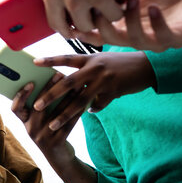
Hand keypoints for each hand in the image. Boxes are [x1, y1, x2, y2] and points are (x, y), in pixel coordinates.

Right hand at [11, 75, 95, 182]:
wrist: (58, 158)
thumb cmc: (48, 133)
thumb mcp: (39, 122)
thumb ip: (39, 107)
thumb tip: (49, 82)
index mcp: (25, 122)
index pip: (16, 108)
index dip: (21, 95)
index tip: (31, 83)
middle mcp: (31, 129)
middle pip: (38, 106)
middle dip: (49, 89)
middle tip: (59, 75)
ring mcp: (43, 137)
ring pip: (56, 113)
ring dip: (67, 97)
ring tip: (76, 85)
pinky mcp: (57, 142)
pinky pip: (68, 123)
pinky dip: (77, 111)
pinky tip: (84, 101)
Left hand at [32, 52, 154, 130]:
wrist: (147, 66)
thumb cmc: (120, 62)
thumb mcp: (101, 59)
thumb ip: (85, 67)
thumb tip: (67, 78)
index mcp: (90, 58)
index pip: (66, 58)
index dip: (50, 60)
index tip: (35, 62)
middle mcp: (95, 68)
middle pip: (68, 83)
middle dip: (51, 95)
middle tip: (36, 105)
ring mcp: (104, 81)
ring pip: (80, 101)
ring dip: (65, 114)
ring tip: (53, 124)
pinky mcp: (114, 92)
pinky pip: (98, 105)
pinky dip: (93, 109)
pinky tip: (90, 112)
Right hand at [73, 0, 181, 51]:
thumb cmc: (154, 0)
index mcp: (119, 30)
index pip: (97, 34)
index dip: (85, 31)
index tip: (75, 22)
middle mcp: (132, 39)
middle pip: (110, 38)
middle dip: (103, 24)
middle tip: (101, 6)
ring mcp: (151, 42)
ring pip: (135, 39)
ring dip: (131, 19)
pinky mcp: (172, 40)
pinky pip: (162, 36)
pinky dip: (156, 23)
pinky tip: (153, 8)